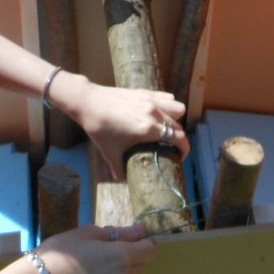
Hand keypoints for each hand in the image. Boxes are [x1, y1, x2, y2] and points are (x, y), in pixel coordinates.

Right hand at [36, 224, 154, 273]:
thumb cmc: (63, 251)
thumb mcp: (90, 233)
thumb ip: (120, 232)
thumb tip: (141, 230)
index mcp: (122, 256)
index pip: (150, 250)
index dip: (143, 242)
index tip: (131, 238)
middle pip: (143, 265)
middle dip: (134, 255)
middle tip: (112, 249)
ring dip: (128, 271)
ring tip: (105, 264)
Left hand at [72, 82, 188, 177]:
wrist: (88, 102)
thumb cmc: (99, 128)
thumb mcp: (109, 153)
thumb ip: (118, 169)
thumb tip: (123, 181)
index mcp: (149, 129)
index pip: (179, 138)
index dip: (184, 149)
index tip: (180, 157)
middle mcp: (155, 113)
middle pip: (178, 126)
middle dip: (178, 138)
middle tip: (168, 147)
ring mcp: (151, 100)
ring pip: (177, 108)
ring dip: (175, 119)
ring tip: (165, 128)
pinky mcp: (145, 92)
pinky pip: (167, 97)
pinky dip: (168, 105)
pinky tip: (158, 113)